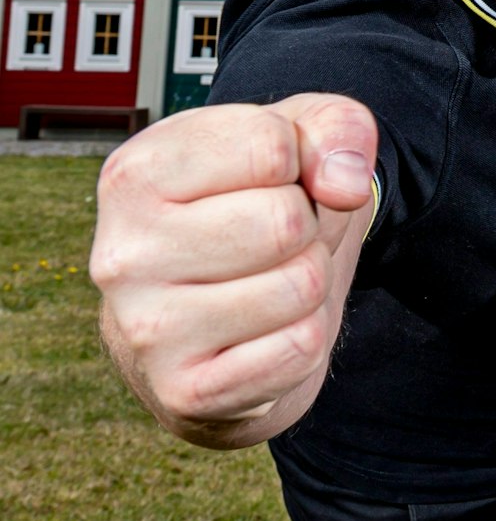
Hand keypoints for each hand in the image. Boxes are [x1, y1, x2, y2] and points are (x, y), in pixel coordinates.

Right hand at [91, 94, 376, 436]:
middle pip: (288, 222)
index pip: (272, 147)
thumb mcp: (296, 140)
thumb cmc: (258, 205)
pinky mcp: (184, 391)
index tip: (274, 181)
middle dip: (309, 228)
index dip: (302, 163)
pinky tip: (264, 333)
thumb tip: (345, 185)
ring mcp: (146, 328)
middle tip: (276, 241)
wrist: (217, 319)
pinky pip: (301, 349)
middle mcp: (124, 252)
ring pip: (301, 286)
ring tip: (269, 282)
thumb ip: (336, 128)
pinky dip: (306, 338)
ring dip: (311, 283)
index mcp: (136, 174)